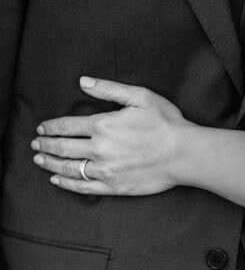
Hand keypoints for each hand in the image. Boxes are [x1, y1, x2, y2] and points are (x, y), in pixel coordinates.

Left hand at [32, 77, 186, 195]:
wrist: (183, 153)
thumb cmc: (166, 122)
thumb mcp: (140, 96)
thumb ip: (109, 89)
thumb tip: (83, 82)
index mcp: (104, 125)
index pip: (68, 126)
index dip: (51, 126)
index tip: (42, 127)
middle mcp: (99, 149)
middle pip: (63, 147)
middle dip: (46, 144)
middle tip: (35, 143)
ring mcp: (105, 170)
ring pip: (69, 168)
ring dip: (50, 163)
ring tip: (39, 159)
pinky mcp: (113, 186)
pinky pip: (83, 187)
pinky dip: (67, 184)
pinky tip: (57, 180)